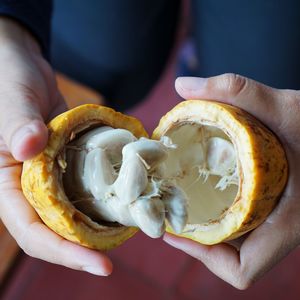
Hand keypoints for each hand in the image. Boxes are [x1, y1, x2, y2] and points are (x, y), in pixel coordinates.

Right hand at [0, 17, 111, 274]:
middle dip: (85, 250)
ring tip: (130, 233)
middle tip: (117, 260)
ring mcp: (52, 177)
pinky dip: (103, 198)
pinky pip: (86, 188)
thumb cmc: (9, 79)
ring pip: (74, 214)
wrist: (25, 67)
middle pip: (57, 232)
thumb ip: (17, 122)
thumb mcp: (12, 98)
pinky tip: (126, 201)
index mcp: (8, 182)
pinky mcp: (69, 164)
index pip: (33, 231)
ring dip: (98, 228)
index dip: (64, 252)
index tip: (101, 265)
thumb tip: (29, 147)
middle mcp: (31, 187)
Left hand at [164, 73, 299, 288]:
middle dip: (197, 241)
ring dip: (207, 229)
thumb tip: (181, 85)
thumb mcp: (286, 106)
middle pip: (232, 258)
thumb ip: (235, 90)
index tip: (175, 232)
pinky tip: (205, 191)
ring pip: (238, 242)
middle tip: (169, 210)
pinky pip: (246, 224)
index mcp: (290, 222)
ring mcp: (281, 221)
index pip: (243, 270)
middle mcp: (284, 230)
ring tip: (178, 201)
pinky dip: (222, 215)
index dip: (204, 258)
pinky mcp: (279, 207)